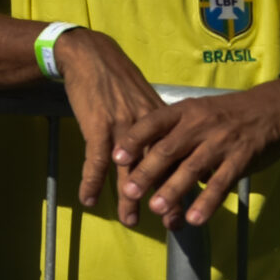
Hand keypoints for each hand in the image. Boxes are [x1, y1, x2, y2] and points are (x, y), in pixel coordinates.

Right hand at [53, 29, 168, 210]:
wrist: (90, 56)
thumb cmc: (117, 78)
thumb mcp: (145, 99)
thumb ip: (158, 124)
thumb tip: (172, 147)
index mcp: (163, 122)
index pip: (179, 159)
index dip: (184, 184)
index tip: (190, 205)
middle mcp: (148, 128)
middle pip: (160, 170)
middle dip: (165, 198)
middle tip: (170, 223)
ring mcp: (122, 129)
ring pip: (129, 171)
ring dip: (130, 198)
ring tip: (131, 220)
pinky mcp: (97, 127)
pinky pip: (95, 161)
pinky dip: (92, 182)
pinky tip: (89, 199)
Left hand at [113, 81, 279, 228]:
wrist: (269, 110)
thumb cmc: (222, 114)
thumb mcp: (194, 112)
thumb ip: (171, 131)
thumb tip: (140, 156)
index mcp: (183, 111)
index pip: (152, 123)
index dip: (133, 140)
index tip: (115, 158)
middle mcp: (199, 125)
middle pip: (167, 150)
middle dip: (146, 173)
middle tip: (129, 193)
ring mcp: (220, 143)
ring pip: (191, 169)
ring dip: (173, 190)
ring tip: (156, 208)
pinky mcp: (240, 160)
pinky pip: (221, 183)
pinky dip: (207, 202)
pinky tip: (194, 218)